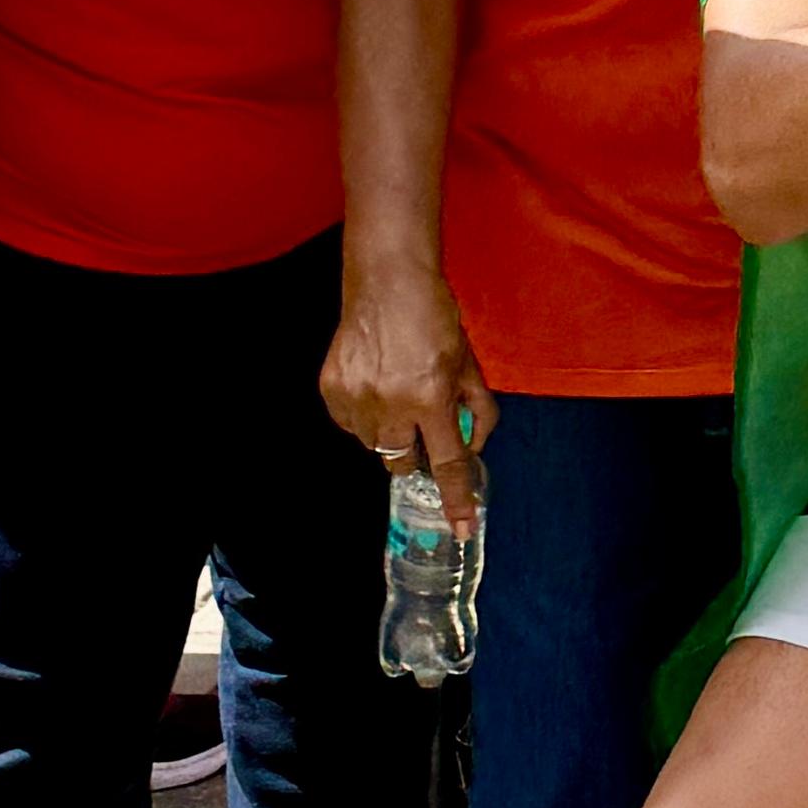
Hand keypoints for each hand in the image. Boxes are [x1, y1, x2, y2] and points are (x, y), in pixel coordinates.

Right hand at [320, 266, 491, 527]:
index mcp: (430, 397)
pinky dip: (365, 416)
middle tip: (421, 421)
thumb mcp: (469, 363)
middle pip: (404, 462)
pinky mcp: (331, 389)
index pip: (447, 462)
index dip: (456, 498)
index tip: (462, 526)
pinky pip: (350, 424)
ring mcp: (356, 398)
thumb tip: (474, 446)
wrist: (387, 280)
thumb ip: (476, 409)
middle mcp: (390, 404)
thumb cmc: (434, 317)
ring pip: (375, 445)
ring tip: (397, 391)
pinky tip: (375, 386)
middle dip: (416, 451)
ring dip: (390, 432)